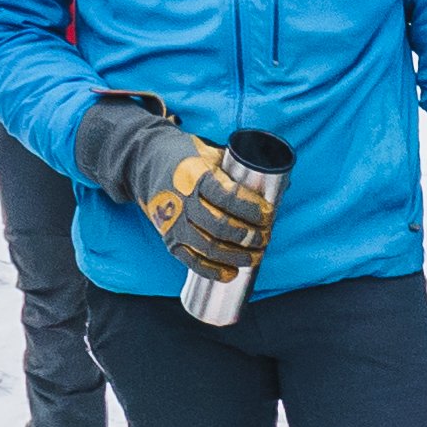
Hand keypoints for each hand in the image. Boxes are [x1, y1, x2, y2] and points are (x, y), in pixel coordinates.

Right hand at [74, 94, 280, 274]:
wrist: (145, 163)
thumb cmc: (186, 156)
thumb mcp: (210, 153)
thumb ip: (238, 170)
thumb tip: (280, 185)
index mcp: (195, 175)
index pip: (227, 196)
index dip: (251, 209)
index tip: (269, 214)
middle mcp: (182, 200)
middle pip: (219, 226)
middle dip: (248, 236)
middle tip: (265, 237)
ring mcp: (173, 222)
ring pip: (207, 246)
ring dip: (235, 255)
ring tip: (256, 255)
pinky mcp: (168, 238)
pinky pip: (191, 260)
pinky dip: (212, 270)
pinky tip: (231, 273)